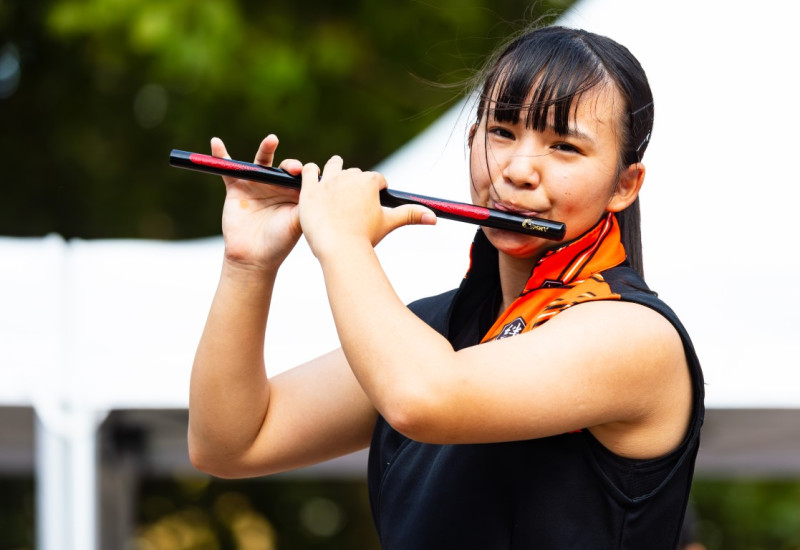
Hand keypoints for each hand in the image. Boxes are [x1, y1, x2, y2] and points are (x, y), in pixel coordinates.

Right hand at [213, 135, 302, 270]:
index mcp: (294, 195)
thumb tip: (319, 187)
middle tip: (293, 168)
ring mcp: (257, 186)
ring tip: (272, 140)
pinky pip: (229, 168)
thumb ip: (305, 204)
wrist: (253, 258)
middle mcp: (277, 187)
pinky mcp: (236, 188)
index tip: (307, 178)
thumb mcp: (296, 223)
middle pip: (283, 167)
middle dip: (289, 164)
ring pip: (261, 162)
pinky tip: (216, 143)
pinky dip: (221, 156)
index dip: (305, 174)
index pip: (302, 177)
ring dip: (266, 149)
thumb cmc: (279, 242)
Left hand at [298, 156, 434, 256]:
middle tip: (351, 200)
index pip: (376, 179)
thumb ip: (412, 214)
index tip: (372, 201)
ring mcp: (328, 181)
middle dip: (355, 183)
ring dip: (334, 170)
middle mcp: (349, 176)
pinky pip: (309, 171)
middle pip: (355, 173)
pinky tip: (312, 181)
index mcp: (369, 181)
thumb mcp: (389, 222)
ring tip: (333, 184)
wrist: (340, 249)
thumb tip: (434, 217)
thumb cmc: (365, 237)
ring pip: (332, 166)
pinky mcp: (309, 189)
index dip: (376, 189)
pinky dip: (311, 172)